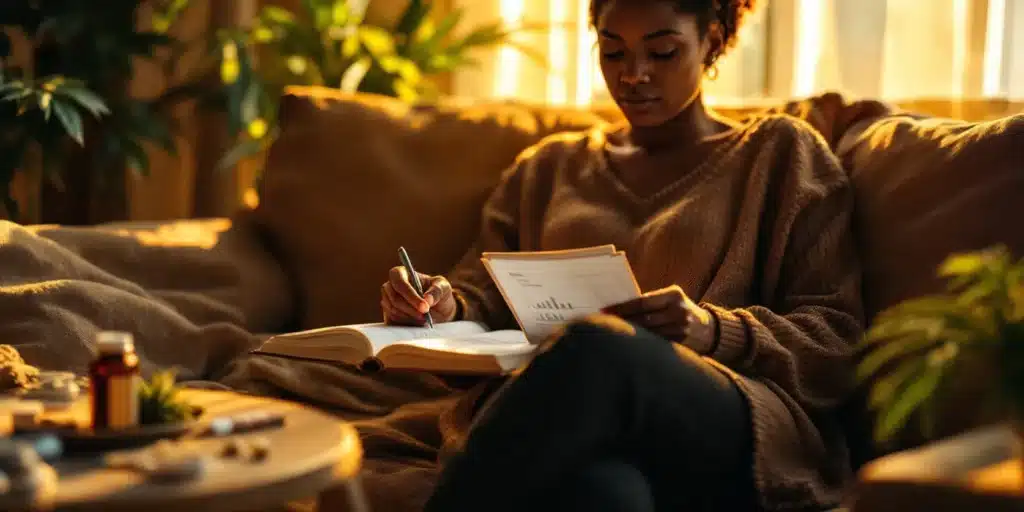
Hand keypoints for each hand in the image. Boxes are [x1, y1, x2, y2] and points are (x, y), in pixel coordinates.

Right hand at [381, 266, 457, 325]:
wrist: (437, 309)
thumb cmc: (438, 292)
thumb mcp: (443, 287)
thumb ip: (437, 291)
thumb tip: (427, 299)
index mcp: (401, 273)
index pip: (399, 282)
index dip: (411, 296)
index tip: (425, 307)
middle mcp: (390, 286)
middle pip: (395, 299)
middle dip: (411, 310)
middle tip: (426, 316)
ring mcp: (387, 301)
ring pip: (394, 312)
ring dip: (411, 317)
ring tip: (425, 318)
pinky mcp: (388, 315)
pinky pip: (394, 322)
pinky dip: (407, 324)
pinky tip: (418, 322)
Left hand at [601, 285, 715, 353]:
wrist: (709, 330)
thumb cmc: (680, 310)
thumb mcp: (670, 300)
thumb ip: (650, 302)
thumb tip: (619, 307)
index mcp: (673, 295)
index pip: (641, 302)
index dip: (621, 308)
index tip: (604, 310)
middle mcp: (678, 312)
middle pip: (642, 319)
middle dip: (621, 322)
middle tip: (602, 323)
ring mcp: (680, 329)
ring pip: (647, 334)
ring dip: (628, 335)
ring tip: (611, 334)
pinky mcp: (680, 344)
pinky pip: (654, 344)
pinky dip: (640, 344)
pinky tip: (627, 345)